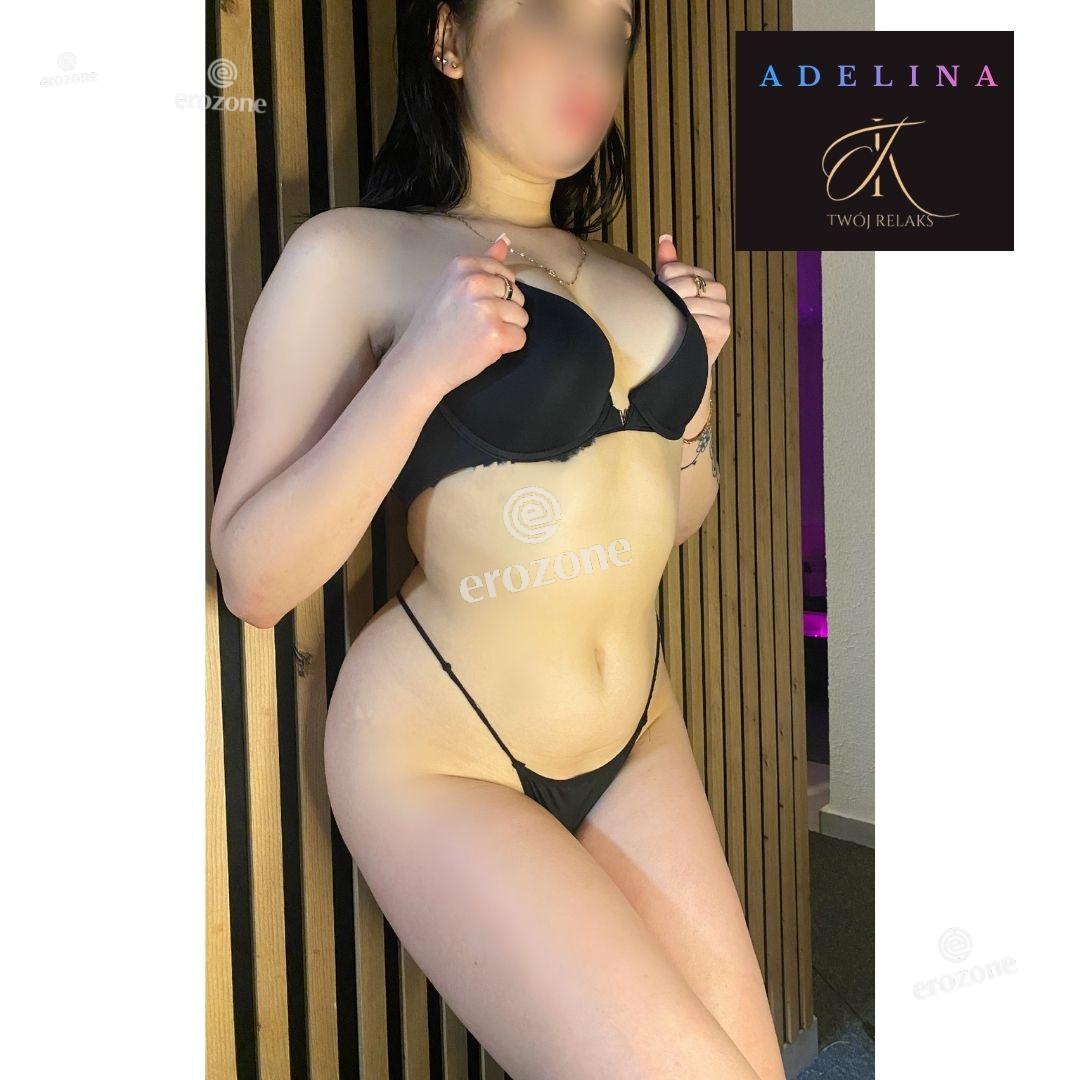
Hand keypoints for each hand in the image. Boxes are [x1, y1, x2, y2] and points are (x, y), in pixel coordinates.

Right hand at [396, 233, 529, 398]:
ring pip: (521, 316)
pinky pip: (520, 337)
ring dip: (507, 329)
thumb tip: (504, 242)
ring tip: (479, 337)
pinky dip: (507, 347)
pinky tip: (484, 349)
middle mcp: (475, 282)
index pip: (503, 273)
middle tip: (475, 325)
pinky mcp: (496, 333)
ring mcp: (486, 307)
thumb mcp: (450, 286)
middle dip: (504, 312)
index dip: (497, 294)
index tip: (477, 306)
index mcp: (463, 266)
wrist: (418, 363)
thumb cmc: (433, 327)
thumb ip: (480, 264)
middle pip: (516, 294)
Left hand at [654, 234, 730, 365]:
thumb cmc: (673, 326)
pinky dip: (687, 329)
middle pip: (684, 284)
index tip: (661, 296)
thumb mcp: (668, 293)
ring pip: (690, 304)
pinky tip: (682, 334)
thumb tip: (665, 238)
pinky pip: (699, 321)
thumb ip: (669, 265)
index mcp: (705, 279)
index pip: (676, 269)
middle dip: (668, 299)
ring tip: (669, 326)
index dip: (662, 283)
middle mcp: (718, 291)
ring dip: (675, 316)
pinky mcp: (723, 328)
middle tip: (662, 315)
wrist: (679, 360)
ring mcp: (723, 310)